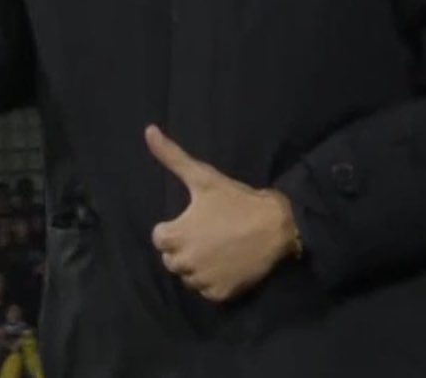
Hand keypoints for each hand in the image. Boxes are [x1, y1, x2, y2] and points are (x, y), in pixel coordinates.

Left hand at [145, 125, 298, 302]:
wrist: (277, 226)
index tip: (196, 219)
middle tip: (209, 232)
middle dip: (185, 246)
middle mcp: (183, 263)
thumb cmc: (237, 201)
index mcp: (174, 236)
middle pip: (172, 258)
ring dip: (198, 264)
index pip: (160, 237)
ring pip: (188, 276)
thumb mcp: (203, 176)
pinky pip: (206, 289)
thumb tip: (149, 131)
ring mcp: (201, 281)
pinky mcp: (219, 295)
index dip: (176, 227)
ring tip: (219, 247)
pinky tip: (228, 263)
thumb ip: (172, 156)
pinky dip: (214, 280)